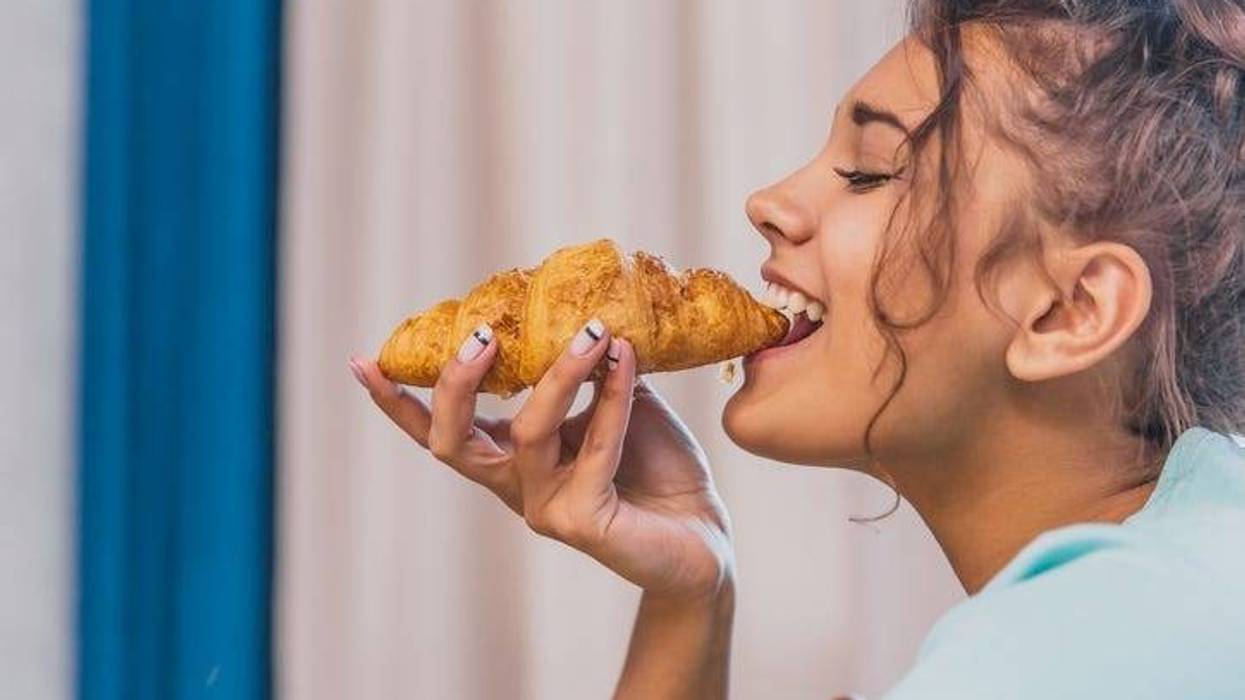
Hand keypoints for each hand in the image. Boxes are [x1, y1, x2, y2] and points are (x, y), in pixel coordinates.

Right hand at [350, 318, 733, 600]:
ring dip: (559, 373)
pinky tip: (627, 363)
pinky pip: (593, 449)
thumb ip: (588, 368)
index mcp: (512, 458)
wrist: (705, 533)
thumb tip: (576, 312)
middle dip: (455, 385)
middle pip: (453, 443)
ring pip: (528, 433)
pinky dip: (612, 399)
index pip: (442, 431)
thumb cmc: (656, 466)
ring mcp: (545, 508)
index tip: (363, 360)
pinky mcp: (583, 523)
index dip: (399, 402)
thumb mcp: (614, 402)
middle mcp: (517, 486)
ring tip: (592, 331)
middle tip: (478, 336)